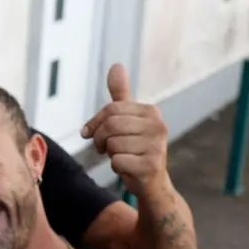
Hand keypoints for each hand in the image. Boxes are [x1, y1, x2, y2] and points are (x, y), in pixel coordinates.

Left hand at [81, 64, 170, 195]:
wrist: (152, 183)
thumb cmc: (135, 149)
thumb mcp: (127, 120)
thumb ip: (121, 95)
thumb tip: (116, 65)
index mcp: (151, 111)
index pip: (111, 109)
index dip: (95, 123)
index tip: (90, 134)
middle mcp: (158, 125)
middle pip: (110, 125)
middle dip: (100, 139)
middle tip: (104, 148)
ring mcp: (158, 146)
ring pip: (112, 144)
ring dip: (110, 154)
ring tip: (121, 157)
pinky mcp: (152, 165)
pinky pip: (117, 161)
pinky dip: (116, 167)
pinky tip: (128, 169)